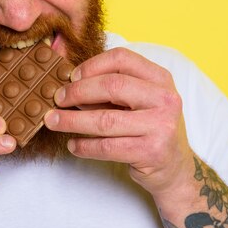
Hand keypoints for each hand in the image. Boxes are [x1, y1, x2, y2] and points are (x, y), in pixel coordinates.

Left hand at [44, 47, 193, 197]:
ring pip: (105, 120)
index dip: (92, 65)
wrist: (174, 168)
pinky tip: (73, 144)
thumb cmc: (148, 128)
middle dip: (78, 92)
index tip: (71, 77)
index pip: (122, 59)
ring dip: (72, 120)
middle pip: (112, 86)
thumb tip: (67, 83)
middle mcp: (165, 99)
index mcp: (160, 78)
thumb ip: (108, 89)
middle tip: (57, 99)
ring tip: (53, 121)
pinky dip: (85, 146)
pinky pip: (107, 147)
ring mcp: (161, 126)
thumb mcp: (137, 101)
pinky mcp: (152, 152)